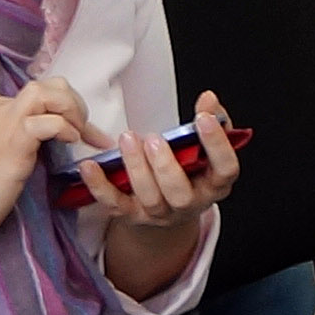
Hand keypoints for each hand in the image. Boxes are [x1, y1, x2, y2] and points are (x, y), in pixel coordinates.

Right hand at [0, 75, 92, 263]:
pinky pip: (48, 121)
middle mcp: (0, 109)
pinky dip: (66, 128)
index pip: (42, 92)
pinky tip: (69, 144)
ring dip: (73, 111)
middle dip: (76, 104)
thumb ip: (20, 142)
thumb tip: (52, 142)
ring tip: (79, 136)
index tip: (86, 134)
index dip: (69, 108)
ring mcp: (5, 123)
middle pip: (50, 85)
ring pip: (49, 92)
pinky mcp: (12, 144)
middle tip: (85, 133)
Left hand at [89, 95, 240, 301]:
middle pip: (180, 193)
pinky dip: (99, 186)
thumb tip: (209, 98)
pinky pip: (114, 204)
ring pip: (150, 198)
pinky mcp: (132, 215)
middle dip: (166, 166)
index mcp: (214, 183)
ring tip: (128, 139)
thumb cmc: (188, 170)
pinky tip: (89, 165)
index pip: (225, 168)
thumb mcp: (204, 149)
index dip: (217, 145)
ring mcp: (160, 213)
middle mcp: (190, 203)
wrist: (168, 209)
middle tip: (154, 138)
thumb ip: (211, 122)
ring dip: (137, 169)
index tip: (203, 118)